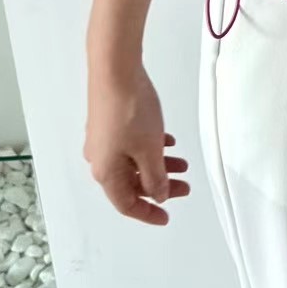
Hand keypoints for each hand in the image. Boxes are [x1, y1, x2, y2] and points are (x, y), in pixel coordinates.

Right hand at [83, 59, 189, 224]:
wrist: (115, 70)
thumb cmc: (131, 112)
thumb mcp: (150, 151)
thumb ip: (156, 177)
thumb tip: (159, 195)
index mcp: (106, 172)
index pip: (126, 204)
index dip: (148, 213)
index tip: (167, 217)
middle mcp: (100, 158)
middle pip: (131, 183)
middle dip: (160, 187)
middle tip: (186, 186)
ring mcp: (103, 139)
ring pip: (133, 162)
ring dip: (158, 165)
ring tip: (183, 162)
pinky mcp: (109, 121)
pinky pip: (131, 144)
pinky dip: (149, 148)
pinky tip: (168, 141)